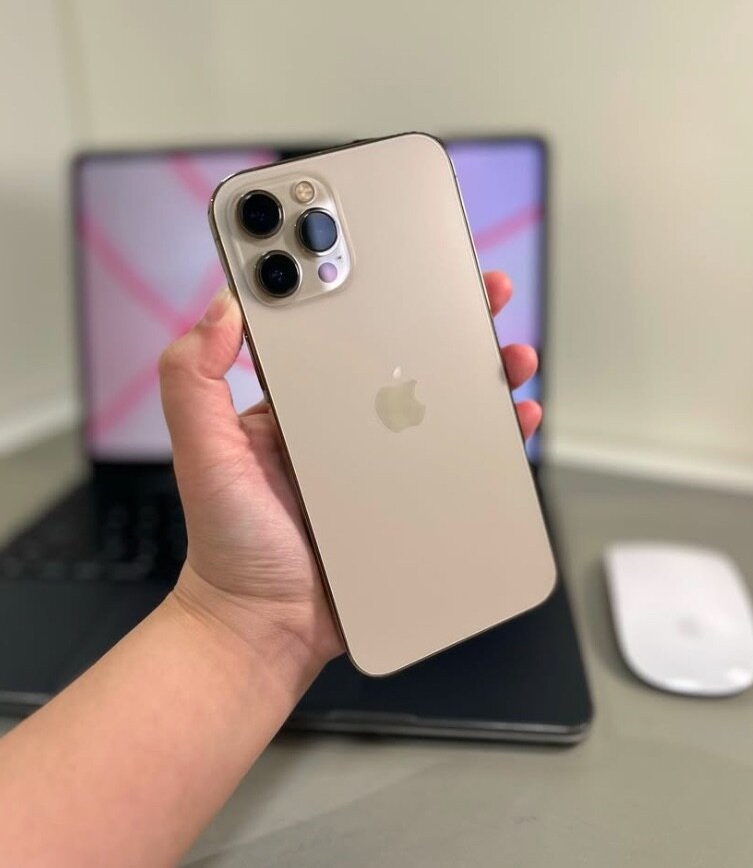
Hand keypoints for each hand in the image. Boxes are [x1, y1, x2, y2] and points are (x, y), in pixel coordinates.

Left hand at [160, 271, 540, 671]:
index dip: (370, 289)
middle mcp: (345, 425)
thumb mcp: (202, 452)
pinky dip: (490, 435)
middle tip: (482, 290)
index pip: (340, 332)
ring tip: (509, 353)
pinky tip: (513, 419)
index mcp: (299, 403)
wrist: (266, 627)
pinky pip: (458, 458)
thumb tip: (222, 306)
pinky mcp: (411, 500)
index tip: (395, 253)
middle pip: (405, 357)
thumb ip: (194, 380)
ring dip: (481, 371)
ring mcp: (382, 463)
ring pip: (442, 403)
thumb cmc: (229, 543)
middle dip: (448, 319)